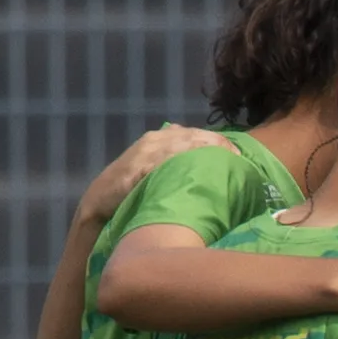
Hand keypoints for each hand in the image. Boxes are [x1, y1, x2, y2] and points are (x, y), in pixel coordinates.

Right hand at [76, 125, 227, 228]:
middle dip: (217, 144)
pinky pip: (165, 161)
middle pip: (191, 136)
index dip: (216, 141)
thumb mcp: (153, 169)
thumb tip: (202, 159)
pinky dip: (184, 162)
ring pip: (182, 146)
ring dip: (206, 151)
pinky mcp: (137, 168)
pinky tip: (202, 168)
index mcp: (158, 138)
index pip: (193, 133)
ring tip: (229, 160)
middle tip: (239, 157)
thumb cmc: (130, 191)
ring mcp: (144, 152)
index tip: (237, 152)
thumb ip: (174, 160)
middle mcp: (152, 140)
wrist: (98, 204)